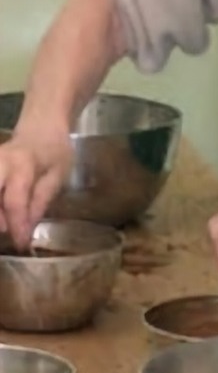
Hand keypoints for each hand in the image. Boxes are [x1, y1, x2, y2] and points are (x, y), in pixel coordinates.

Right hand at [0, 118, 70, 250]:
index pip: (15, 201)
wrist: (40, 128)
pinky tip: (4, 215)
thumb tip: (28, 228)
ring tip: (7, 224)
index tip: (22, 244)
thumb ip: (41, 200)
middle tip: (8, 233)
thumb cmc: (54, 152)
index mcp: (22, 166)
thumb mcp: (58, 175)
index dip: (17, 226)